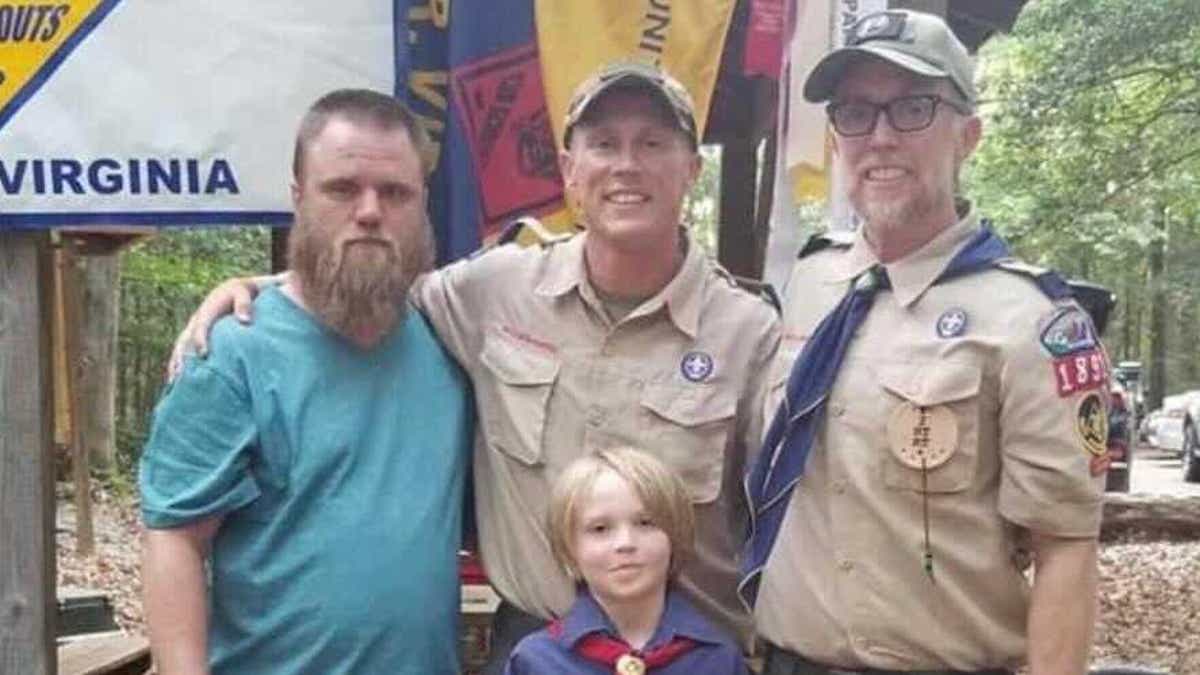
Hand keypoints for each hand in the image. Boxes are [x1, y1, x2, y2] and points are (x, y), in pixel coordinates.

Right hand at [166, 274, 282, 380]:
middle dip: (182, 357)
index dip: (201, 340)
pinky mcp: (194, 335)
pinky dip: (177, 364)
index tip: (203, 354)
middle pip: (185, 340)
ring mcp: (193, 328)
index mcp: (207, 311)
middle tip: (182, 375)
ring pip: (180, 348)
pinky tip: (176, 380)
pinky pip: (182, 350)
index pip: (201, 326)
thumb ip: (244, 305)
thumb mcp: (243, 293)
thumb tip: (245, 320)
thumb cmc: (241, 292)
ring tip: (174, 382)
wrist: (232, 290)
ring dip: (176, 364)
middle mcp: (196, 321)